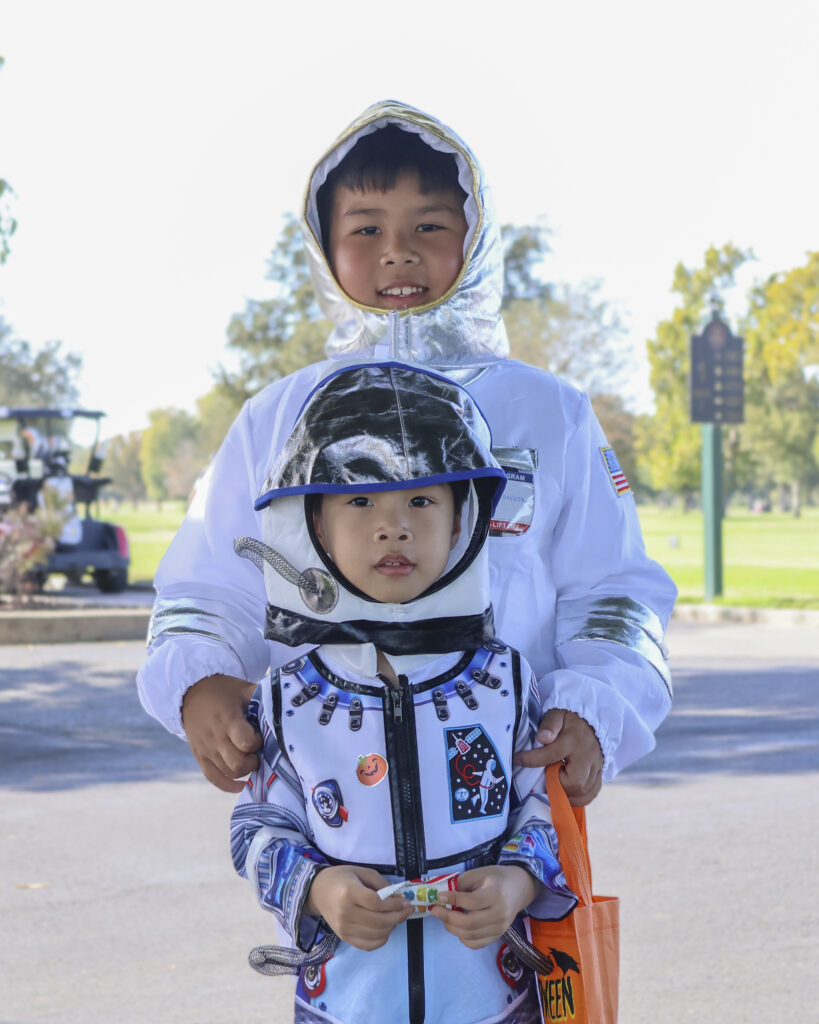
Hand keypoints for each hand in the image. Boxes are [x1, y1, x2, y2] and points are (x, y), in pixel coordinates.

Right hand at [181, 674, 260, 792]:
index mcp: (228, 719)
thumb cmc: (224, 691)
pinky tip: (242, 784)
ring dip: (244, 770)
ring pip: (228, 773)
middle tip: (258, 751)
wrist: (192, 693)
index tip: (260, 736)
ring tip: (251, 758)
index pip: (245, 742)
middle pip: (237, 763)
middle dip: (253, 761)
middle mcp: (215, 737)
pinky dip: (229, 785)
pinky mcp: (200, 756)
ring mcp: (206, 748)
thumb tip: (286, 710)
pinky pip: (213, 778)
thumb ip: (263, 701)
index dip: (257, 743)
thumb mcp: (244, 690)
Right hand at [306, 866, 411, 950]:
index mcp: (349, 893)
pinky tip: (386, 929)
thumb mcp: (362, 872)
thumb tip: (399, 898)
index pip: (376, 904)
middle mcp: (345, 913)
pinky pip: (367, 945)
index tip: (405, 902)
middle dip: (397, 917)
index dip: (394, 905)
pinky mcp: (344, 938)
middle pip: (378, 922)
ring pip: (375, 935)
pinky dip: (381, 940)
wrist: (318, 892)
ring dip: (391, 928)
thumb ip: (381, 884)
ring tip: (396, 918)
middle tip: (407, 910)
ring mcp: (344, 928)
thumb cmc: (342, 878)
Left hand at [429, 866, 537, 948]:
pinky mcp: (497, 936)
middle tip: (435, 910)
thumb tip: (443, 896)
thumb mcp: (479, 873)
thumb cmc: (496, 877)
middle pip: (470, 923)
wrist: (519, 888)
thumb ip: (461, 884)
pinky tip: (456, 927)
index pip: (472, 902)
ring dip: (452, 928)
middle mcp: (499, 914)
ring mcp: (499, 928)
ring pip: (470, 936)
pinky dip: (462, 938)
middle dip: (448, 917)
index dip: (453, 899)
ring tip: (443, 917)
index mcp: (496, 894)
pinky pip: (476, 944)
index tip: (439, 896)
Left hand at [514, 709, 602, 805]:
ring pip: (585, 791)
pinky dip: (580, 798)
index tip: (518, 760)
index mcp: (573, 739)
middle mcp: (587, 754)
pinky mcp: (600, 771)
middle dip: (558, 786)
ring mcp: (596, 765)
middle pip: (576, 782)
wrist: (592, 719)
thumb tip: (541, 737)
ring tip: (555, 787)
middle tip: (546, 780)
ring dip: (568, 794)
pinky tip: (568, 794)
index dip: (532, 760)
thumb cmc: (569, 718)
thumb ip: (549, 725)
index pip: (551, 754)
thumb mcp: (557, 714)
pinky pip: (593, 791)